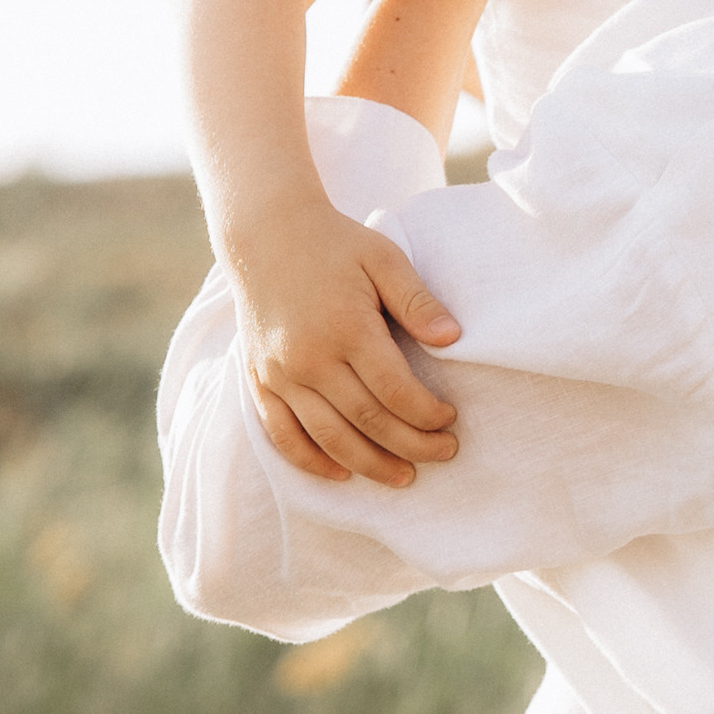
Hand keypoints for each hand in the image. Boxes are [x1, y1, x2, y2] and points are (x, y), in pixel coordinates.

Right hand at [234, 197, 464, 487]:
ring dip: (368, 464)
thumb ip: (417, 301)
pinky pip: (282, 434)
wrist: (266, 235)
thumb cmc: (336, 245)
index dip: (428, 414)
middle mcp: (309, 358)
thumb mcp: (384, 258)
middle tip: (444, 454)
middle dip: (411, 446)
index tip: (451, 419)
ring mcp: (280, 374)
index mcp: (346, 328)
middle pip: (366, 421)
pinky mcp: (260, 380)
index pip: (395, 390)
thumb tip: (453, 339)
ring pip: (327, 437)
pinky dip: (310, 461)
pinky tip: (341, 473)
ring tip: (403, 477)